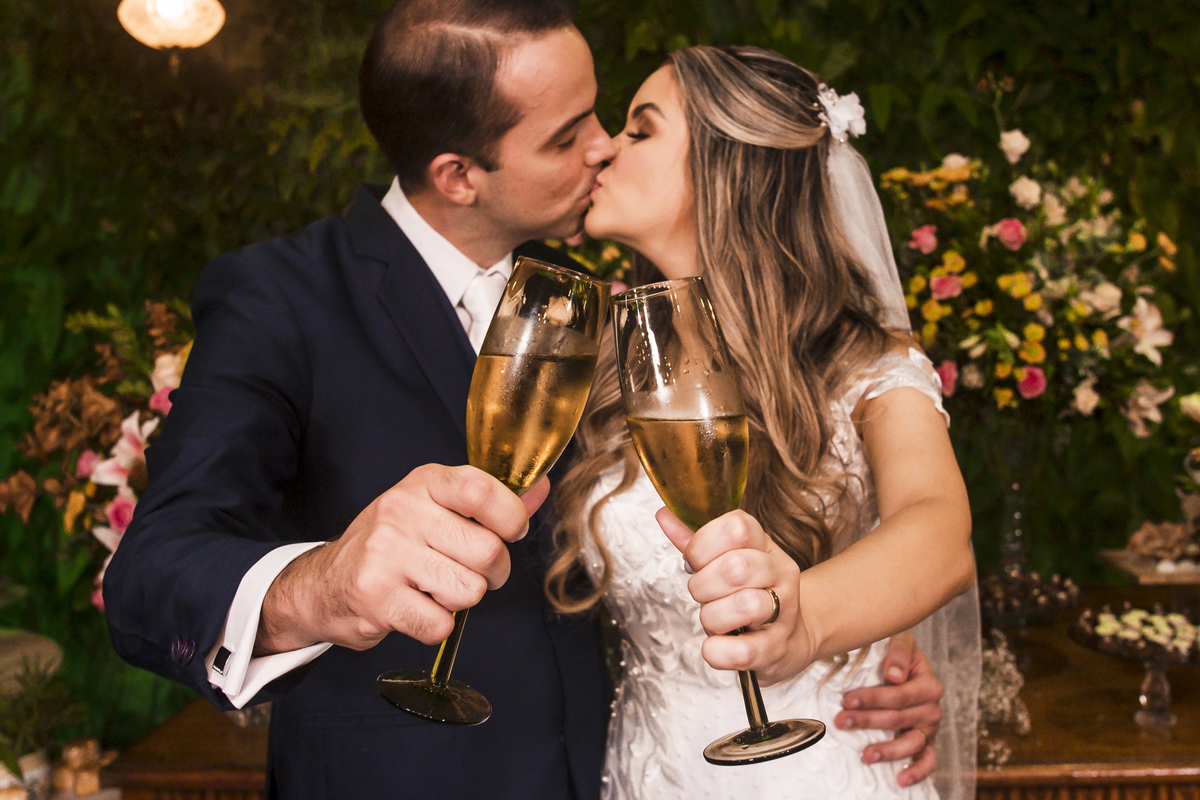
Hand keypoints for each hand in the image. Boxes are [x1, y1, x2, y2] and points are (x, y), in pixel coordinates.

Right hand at [256, 465, 548, 654]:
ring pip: (470, 591)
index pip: (483, 490)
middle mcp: (402, 511)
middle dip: (492, 572)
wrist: (323, 584)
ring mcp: (386, 554)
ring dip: (461, 600)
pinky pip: (441, 624)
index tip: (510, 531)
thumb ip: (489, 501)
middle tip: (470, 572)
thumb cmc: (391, 544)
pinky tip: (416, 609)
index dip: (512, 517)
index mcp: (423, 483)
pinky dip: (436, 626)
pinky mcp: (376, 597)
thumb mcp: (434, 508)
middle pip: (488, 552)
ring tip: (435, 589)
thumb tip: (541, 487)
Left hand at [657, 507, 815, 684]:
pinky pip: (745, 651)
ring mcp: (784, 610)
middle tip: (703, 595)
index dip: (702, 545)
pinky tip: (715, 647)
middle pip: (738, 567)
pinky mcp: (778, 648)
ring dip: (713, 617)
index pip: (737, 527)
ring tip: (715, 620)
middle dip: (703, 585)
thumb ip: (695, 541)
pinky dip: (719, 651)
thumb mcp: (726, 561)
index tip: (695, 561)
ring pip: (745, 605)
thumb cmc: (749, 593)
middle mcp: (779, 573)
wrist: (790, 635)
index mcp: (763, 545)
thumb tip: (664, 515)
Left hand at [835, 632, 942, 786]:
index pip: (899, 694)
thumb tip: (894, 676)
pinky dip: (917, 771)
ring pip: (911, 743)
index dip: (873, 698)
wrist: (903, 662)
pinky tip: (900, 778)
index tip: (847, 700)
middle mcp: (932, 707)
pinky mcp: (926, 742)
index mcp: (927, 683)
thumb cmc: (896, 652)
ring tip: (865, 754)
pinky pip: (928, 760)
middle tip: (842, 721)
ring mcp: (929, 727)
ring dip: (888, 750)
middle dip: (868, 721)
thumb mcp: (899, 640)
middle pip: (899, 718)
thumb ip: (898, 652)